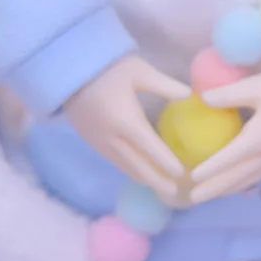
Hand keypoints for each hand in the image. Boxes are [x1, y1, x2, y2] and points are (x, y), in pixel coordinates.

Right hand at [64, 54, 190, 200]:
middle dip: (156, 181)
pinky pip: (114, 160)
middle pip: (137, 166)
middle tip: (174, 193)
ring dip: (142, 178)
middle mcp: (112, 138)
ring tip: (159, 187)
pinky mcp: (90, 140)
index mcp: (126, 121)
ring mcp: (99, 142)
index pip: (151, 149)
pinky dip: (129, 169)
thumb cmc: (107, 67)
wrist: (69, 69)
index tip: (182, 174)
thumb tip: (190, 95)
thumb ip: (165, 85)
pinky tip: (138, 171)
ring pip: (124, 166)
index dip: (166, 163)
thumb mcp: (140, 71)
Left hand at [189, 67, 260, 204]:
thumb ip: (228, 94)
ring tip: (211, 195)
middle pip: (235, 178)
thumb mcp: (258, 85)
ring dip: (228, 189)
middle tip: (192, 199)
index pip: (227, 159)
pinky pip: (260, 176)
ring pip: (248, 180)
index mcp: (258, 139)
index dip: (208, 169)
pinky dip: (244, 182)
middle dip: (213, 189)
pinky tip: (238, 182)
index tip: (190, 177)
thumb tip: (201, 99)